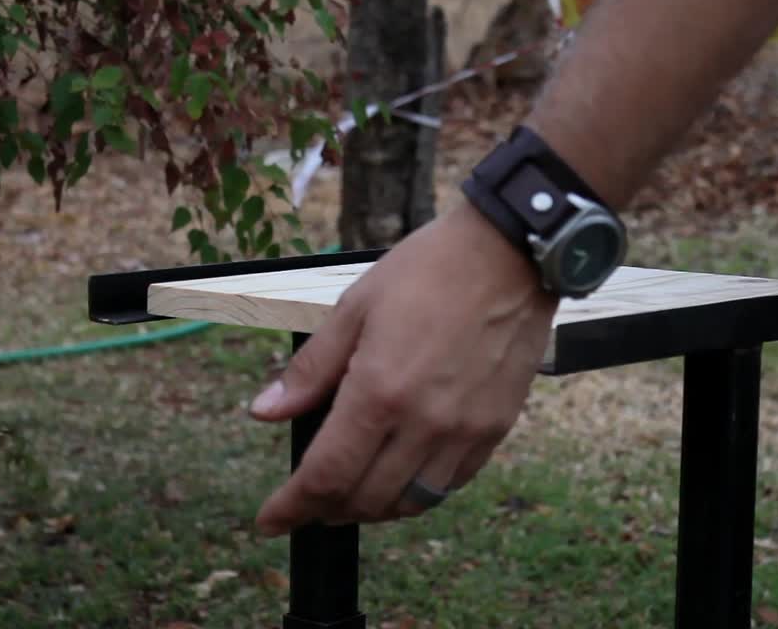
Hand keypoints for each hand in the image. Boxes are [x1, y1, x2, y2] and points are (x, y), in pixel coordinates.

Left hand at [248, 201, 558, 535]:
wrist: (511, 255)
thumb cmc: (430, 271)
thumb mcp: (356, 307)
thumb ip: (311, 369)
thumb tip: (266, 411)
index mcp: (379, 392)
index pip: (325, 476)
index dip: (292, 507)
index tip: (271, 520)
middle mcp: (423, 423)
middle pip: (364, 499)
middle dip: (325, 510)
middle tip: (306, 502)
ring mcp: (464, 431)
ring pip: (409, 503)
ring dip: (372, 508)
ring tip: (351, 495)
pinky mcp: (494, 429)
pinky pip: (449, 484)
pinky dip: (417, 492)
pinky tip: (401, 475)